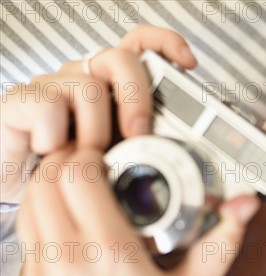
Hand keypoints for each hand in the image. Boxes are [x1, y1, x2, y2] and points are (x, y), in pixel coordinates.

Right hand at [0, 25, 196, 202]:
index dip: (166, 44)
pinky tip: (52, 151)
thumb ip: (145, 148)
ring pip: (89, 87)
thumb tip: (180, 156)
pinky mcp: (21, 100)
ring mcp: (52, 86)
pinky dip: (55, 136)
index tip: (188, 63)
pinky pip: (48, 105)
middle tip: (138, 135)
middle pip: (121, 58)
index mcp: (113, 87)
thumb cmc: (75, 171)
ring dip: (95, 131)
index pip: (140, 45)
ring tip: (87, 157)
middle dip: (138, 98)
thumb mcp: (120, 160)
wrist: (22, 186)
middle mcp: (85, 78)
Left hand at [12, 147, 258, 275]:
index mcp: (111, 258)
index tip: (104, 155)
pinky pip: (27, 238)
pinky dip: (44, 218)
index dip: (88, 155)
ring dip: (50, 186)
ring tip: (78, 188)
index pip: (79, 180)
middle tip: (89, 162)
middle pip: (46, 183)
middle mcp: (68, 263)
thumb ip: (219, 245)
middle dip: (66, 161)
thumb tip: (242, 208)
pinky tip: (70, 225)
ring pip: (29, 206)